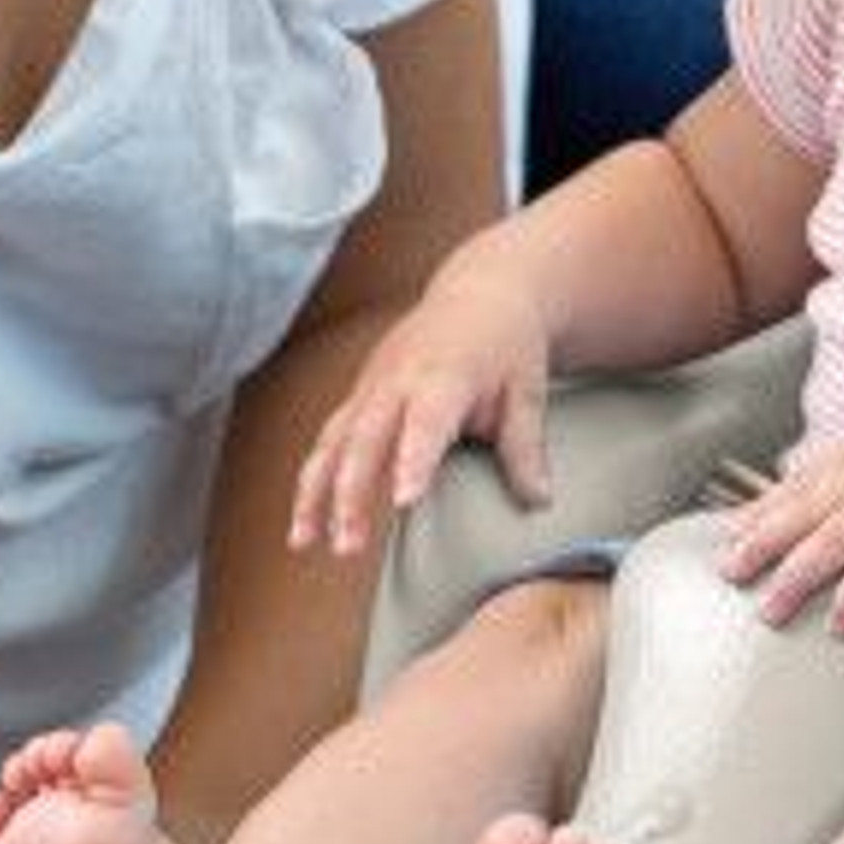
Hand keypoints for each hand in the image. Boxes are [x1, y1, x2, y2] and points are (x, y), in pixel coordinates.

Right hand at [290, 256, 555, 555]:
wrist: (479, 295)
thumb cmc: (506, 346)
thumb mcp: (527, 392)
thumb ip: (525, 449)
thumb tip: (538, 502)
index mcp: (444, 375)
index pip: (425, 422)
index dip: (412, 460)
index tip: (403, 501)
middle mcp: (398, 379)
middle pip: (365, 438)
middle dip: (351, 493)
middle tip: (348, 548)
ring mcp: (372, 387)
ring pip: (334, 442)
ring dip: (316, 493)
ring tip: (304, 543)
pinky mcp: (359, 398)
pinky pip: (328, 441)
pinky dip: (312, 482)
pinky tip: (305, 526)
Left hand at [716, 425, 843, 632]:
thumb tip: (825, 515)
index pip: (806, 479)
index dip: (765, 508)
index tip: (731, 535)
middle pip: (807, 505)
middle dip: (761, 539)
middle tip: (727, 572)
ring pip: (835, 536)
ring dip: (795, 574)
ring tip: (766, 611)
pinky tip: (837, 623)